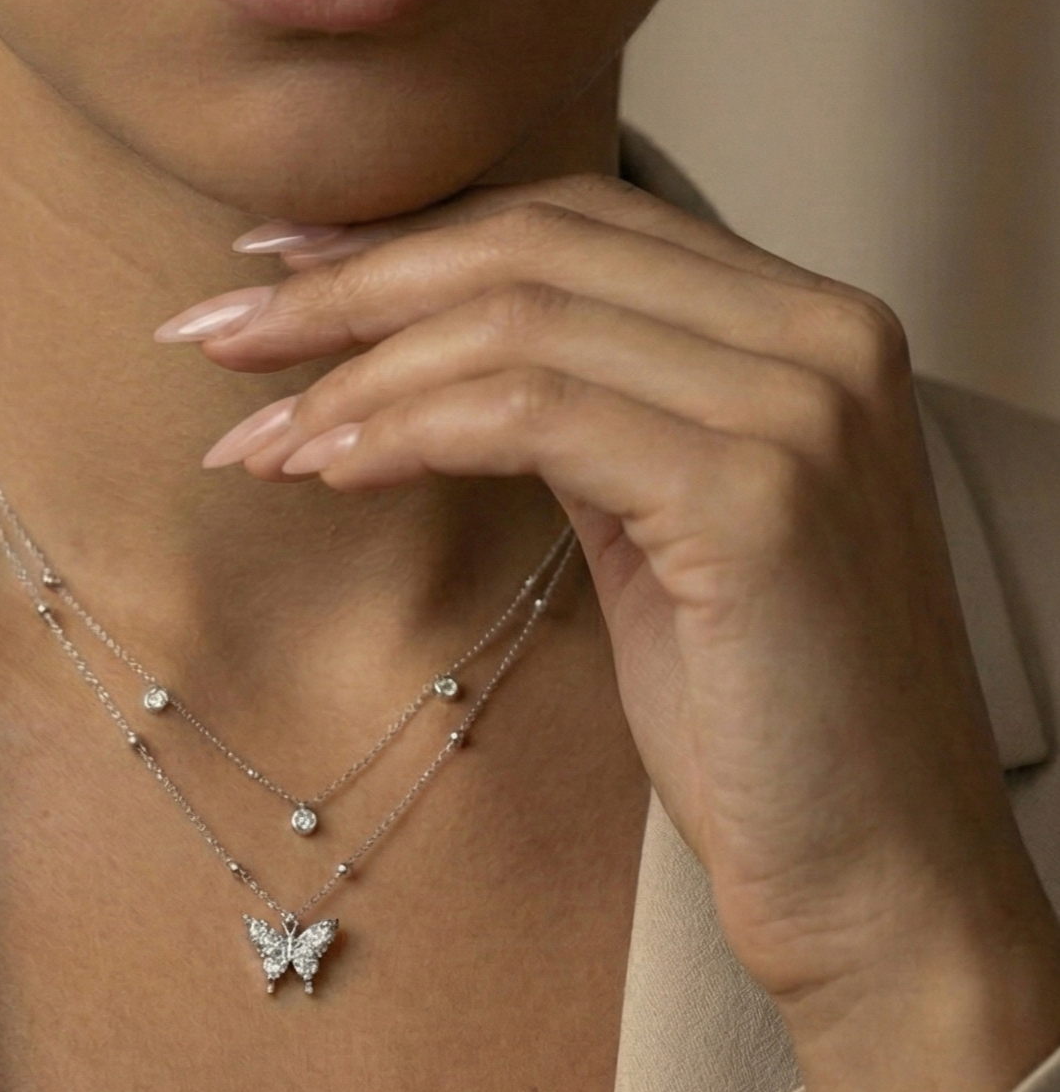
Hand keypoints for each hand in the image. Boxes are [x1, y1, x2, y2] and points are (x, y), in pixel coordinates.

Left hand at [157, 175, 1059, 1091]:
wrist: (876, 872)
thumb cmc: (750, 703)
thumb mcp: (652, 511)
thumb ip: (574, 401)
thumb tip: (403, 343)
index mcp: (796, 318)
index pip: (567, 219)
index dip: (406, 234)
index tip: (277, 268)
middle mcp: (816, 331)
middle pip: (530, 246)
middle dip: (349, 286)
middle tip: (216, 333)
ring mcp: (797, 404)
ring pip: (516, 322)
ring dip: (352, 375)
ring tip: (250, 438)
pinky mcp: (758, 494)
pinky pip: (528, 416)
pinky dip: (404, 431)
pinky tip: (325, 470)